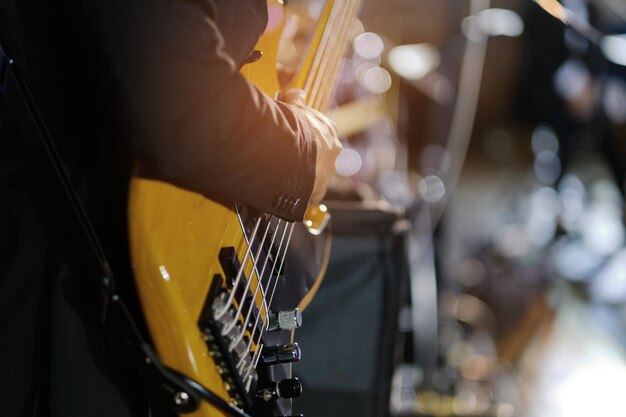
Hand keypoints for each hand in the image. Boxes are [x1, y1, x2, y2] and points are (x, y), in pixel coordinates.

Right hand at [281, 88, 341, 203]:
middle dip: (308, 154)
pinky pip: (312, 192)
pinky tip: (291, 189)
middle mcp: (333, 150)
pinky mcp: (320, 189)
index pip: (320, 130)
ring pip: (317, 172)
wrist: (292, 154)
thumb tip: (297, 92)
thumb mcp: (292, 107)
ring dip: (305, 172)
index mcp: (328, 129)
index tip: (296, 136)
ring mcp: (328, 171)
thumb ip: (295, 100)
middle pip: (321, 152)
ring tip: (287, 172)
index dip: (307, 133)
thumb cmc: (292, 128)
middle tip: (290, 155)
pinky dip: (303, 191)